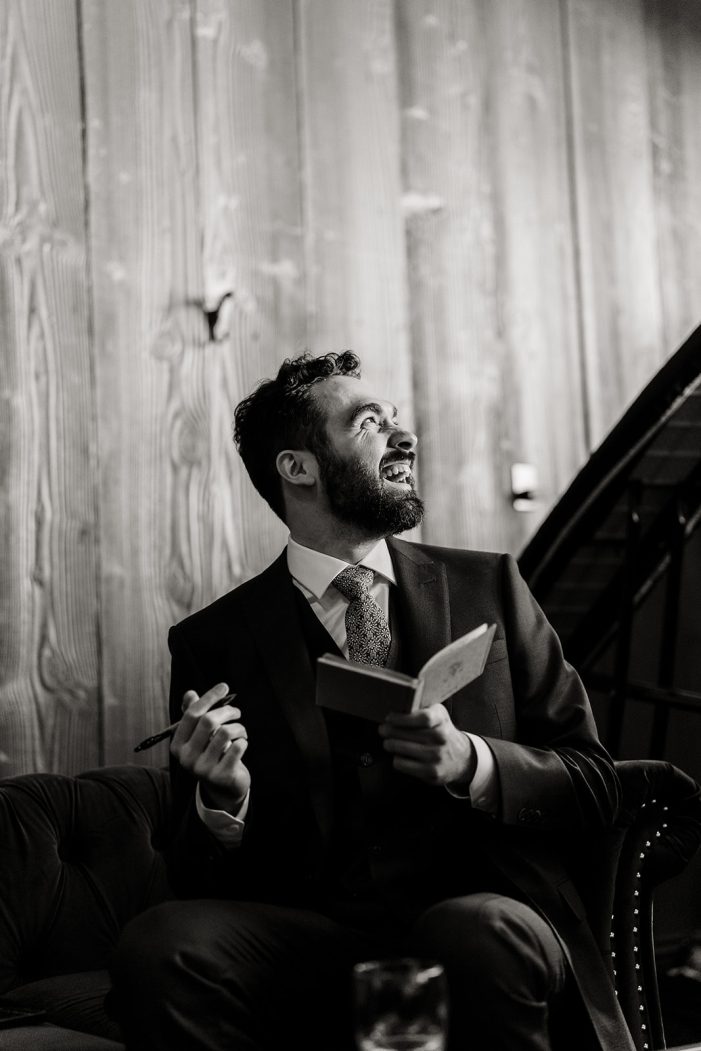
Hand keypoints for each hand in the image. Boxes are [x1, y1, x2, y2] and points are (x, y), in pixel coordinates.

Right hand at [170, 681, 250, 814]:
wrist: (223, 786)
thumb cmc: (211, 753)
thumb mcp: (200, 736)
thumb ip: (194, 715)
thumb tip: (190, 693)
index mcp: (178, 745)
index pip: (192, 714)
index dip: (209, 697)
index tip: (224, 687)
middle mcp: (186, 758)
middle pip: (208, 721)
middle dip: (227, 711)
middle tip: (237, 712)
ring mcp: (203, 769)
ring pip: (225, 732)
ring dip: (238, 727)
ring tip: (241, 731)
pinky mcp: (221, 776)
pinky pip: (237, 747)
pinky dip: (243, 741)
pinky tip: (242, 744)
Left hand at [379, 703, 475, 786]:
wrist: (461, 757)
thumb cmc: (442, 732)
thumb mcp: (437, 715)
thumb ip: (419, 710)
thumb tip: (393, 709)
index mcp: (441, 719)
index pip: (422, 718)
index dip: (401, 718)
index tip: (389, 718)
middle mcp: (441, 737)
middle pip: (406, 734)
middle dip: (389, 731)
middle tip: (383, 730)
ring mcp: (437, 756)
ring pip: (400, 749)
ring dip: (390, 745)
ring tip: (389, 742)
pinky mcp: (431, 772)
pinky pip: (402, 764)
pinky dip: (397, 759)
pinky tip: (400, 755)